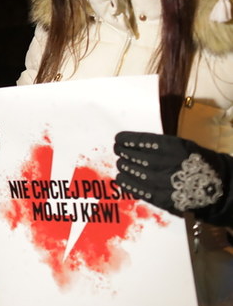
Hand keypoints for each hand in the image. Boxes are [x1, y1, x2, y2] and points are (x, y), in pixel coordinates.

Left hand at [115, 131, 231, 223]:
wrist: (221, 189)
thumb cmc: (200, 163)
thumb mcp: (185, 147)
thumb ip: (162, 146)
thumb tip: (135, 144)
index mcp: (176, 148)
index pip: (145, 142)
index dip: (128, 140)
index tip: (118, 139)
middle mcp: (169, 165)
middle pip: (138, 158)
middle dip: (124, 154)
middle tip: (118, 151)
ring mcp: (167, 184)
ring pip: (137, 174)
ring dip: (125, 168)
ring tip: (120, 164)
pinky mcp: (165, 200)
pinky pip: (142, 191)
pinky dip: (129, 184)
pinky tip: (121, 179)